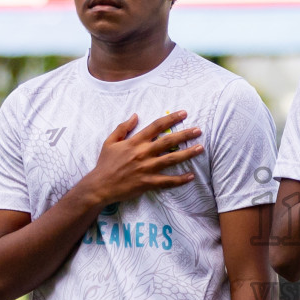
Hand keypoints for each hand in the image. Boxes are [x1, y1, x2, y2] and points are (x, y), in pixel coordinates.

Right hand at [84, 112, 204, 205]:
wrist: (99, 186)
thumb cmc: (105, 164)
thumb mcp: (110, 141)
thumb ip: (123, 128)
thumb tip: (136, 115)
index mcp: (134, 142)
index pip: (156, 126)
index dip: (171, 119)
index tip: (184, 113)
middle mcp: (142, 153)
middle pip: (168, 141)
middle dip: (184, 134)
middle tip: (198, 130)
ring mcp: (146, 168)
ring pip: (171, 159)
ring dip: (187, 153)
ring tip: (200, 148)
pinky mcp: (147, 183)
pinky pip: (167, 181)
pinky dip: (180, 179)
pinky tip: (191, 176)